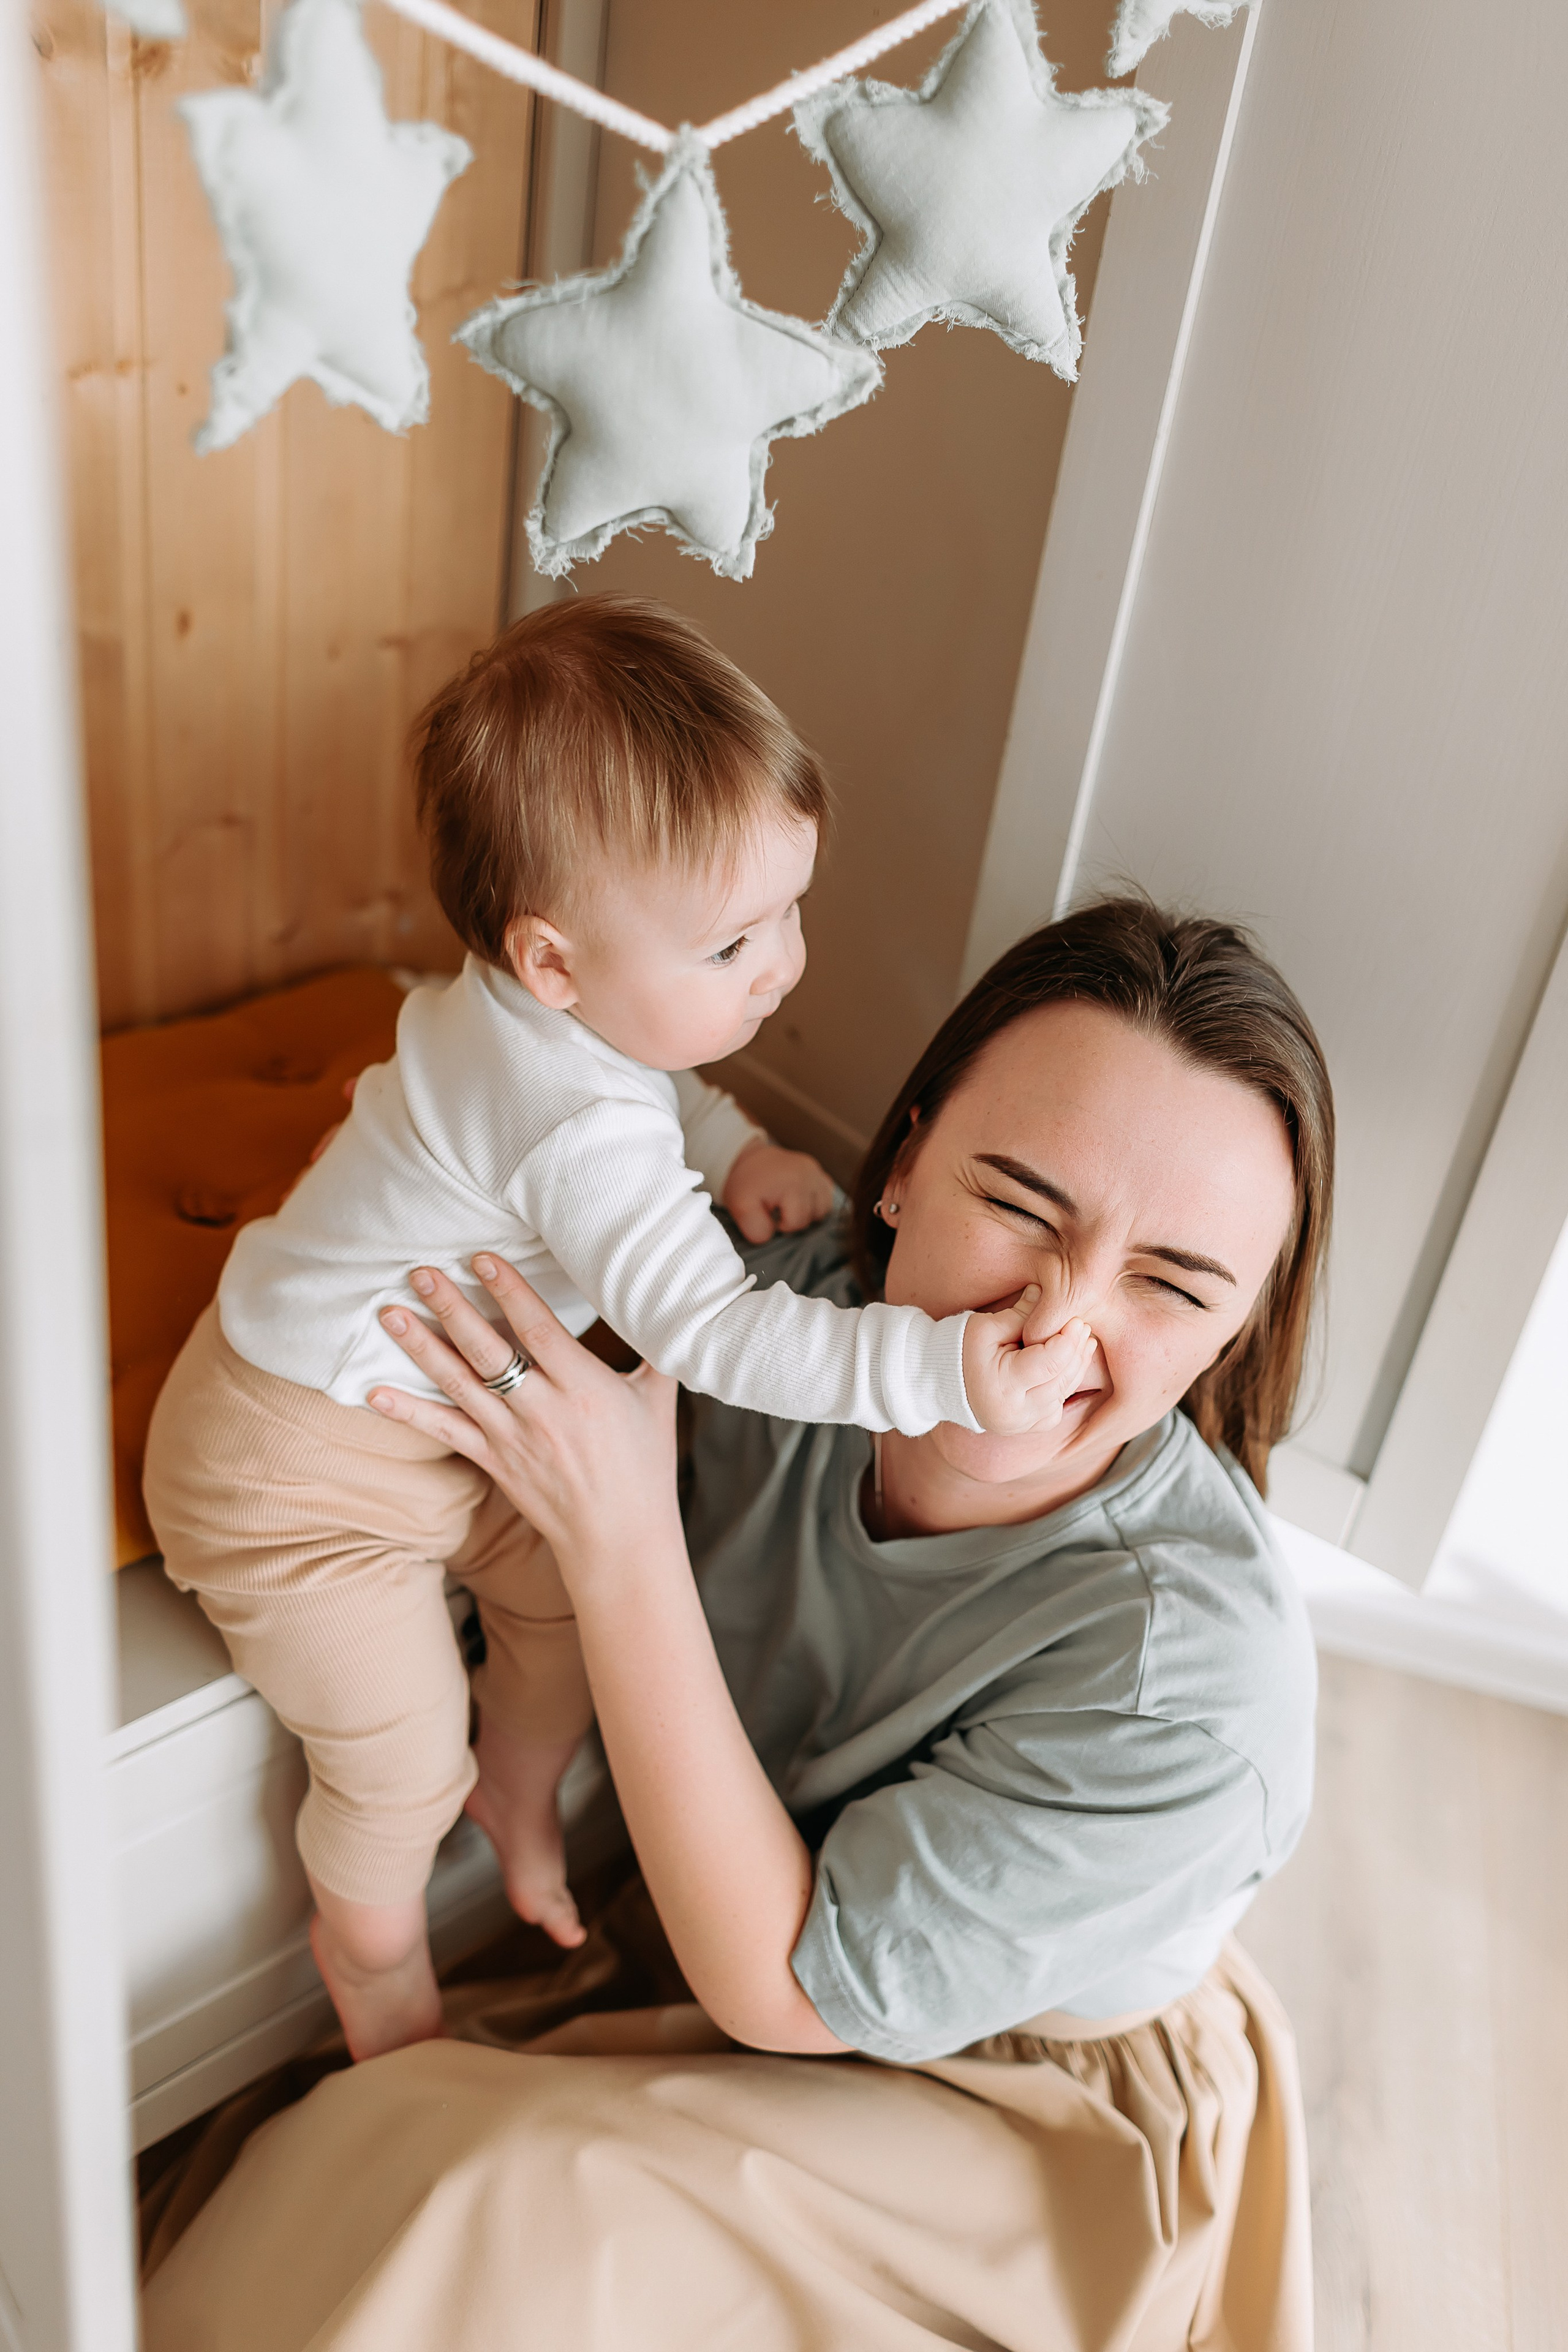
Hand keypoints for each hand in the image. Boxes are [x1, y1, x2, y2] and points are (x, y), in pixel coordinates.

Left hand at [367, 1256, 680, 1579]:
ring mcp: (512, 1439)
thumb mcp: (658, 1400)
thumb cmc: (645, 1466)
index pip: (539, 1331)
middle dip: (452, 1308)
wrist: (621, 1540)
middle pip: (488, 1351)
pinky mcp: (493, 1463)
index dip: (509, 1292)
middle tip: (420, 1271)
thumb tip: (666, 1300)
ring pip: (458, 1385)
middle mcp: (543, 1411)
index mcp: (586, 1389)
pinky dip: (408, 1412)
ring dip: (421, 1347)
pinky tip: (374, 1393)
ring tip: (391, 1313)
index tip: (481, 1258)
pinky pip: (445, 1432)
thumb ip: (656, 1349)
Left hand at [722, 1141, 835, 1242]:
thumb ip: (755, 1227)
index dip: (781, 1225)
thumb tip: (771, 1237)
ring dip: (807, 1213)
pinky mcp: (822, 1175)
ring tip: (789, 1205)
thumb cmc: (747, 1184)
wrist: (753, 1160)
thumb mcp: (740, 1206)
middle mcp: (810, 1175)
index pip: (796, 1223)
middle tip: (777, 1209)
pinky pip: (828, 1199)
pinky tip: (800, 1200)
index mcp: (792, 1183)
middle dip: (794, 1219)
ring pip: (823, 1210)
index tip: (769, 1214)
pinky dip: (815, 1204)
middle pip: (812, 1217)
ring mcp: (818, 1174)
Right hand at [960, 1291, 1096, 1434]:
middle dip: (1077, 1350)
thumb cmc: (960, 1348)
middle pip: (1063, 1379)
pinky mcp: (1027, 1427)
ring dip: (1077, 1367)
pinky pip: (1057, 1407)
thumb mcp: (987, 1326)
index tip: (1076, 1319)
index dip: (1069, 1339)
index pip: (1051, 1362)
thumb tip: (1047, 1291)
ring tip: (1083, 1342)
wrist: (939, 1381)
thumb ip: (1022, 1313)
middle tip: (1084, 1327)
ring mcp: (1022, 1424)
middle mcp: (1016, 1413)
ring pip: (1064, 1394)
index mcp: (1003, 1386)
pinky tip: (1068, 1365)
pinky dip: (1065, 1385)